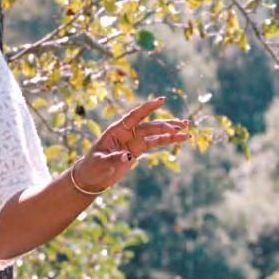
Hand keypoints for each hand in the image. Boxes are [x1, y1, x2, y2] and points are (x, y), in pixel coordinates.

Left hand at [72, 94, 190, 194]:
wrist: (92, 177)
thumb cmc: (92, 167)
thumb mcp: (101, 163)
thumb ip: (114, 158)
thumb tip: (128, 156)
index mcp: (116, 129)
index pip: (134, 116)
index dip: (148, 108)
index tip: (161, 100)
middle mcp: (127, 132)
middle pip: (149, 126)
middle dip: (165, 125)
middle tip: (180, 125)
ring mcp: (134, 140)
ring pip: (155, 133)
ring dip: (170, 130)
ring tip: (186, 127)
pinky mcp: (138, 149)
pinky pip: (155, 143)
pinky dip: (168, 141)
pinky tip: (181, 138)